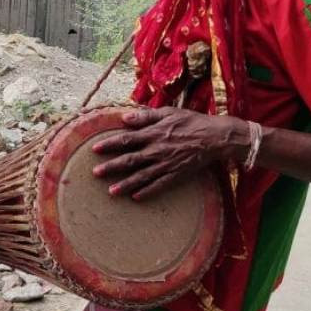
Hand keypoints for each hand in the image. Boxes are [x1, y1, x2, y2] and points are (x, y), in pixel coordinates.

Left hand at [91, 107, 249, 200]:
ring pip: (142, 176)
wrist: (215, 137)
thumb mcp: (168, 112)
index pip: (126, 139)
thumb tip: (125, 117)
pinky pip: (160, 185)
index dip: (109, 144)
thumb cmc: (191, 121)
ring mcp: (166, 164)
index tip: (95, 149)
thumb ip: (146, 116)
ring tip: (110, 191)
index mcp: (153, 133)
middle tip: (95, 173)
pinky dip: (148, 192)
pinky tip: (136, 198)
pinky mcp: (177, 174)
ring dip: (125, 184)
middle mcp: (156, 150)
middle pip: (129, 160)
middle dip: (111, 167)